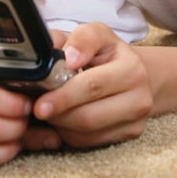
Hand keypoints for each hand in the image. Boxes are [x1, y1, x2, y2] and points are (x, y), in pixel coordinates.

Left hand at [27, 23, 152, 149]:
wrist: (133, 74)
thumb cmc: (107, 54)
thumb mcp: (96, 35)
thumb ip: (81, 39)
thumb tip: (68, 58)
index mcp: (131, 69)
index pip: (92, 86)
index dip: (63, 97)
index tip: (40, 104)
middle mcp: (140, 98)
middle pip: (88, 116)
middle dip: (57, 115)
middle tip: (36, 109)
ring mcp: (136, 121)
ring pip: (86, 134)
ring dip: (60, 125)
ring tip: (50, 110)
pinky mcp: (128, 136)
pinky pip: (89, 142)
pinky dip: (69, 134)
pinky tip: (63, 119)